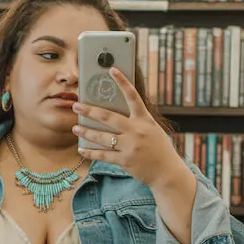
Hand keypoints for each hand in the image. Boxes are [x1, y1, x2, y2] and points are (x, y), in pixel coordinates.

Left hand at [72, 67, 183, 187]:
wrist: (168, 173)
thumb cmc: (160, 150)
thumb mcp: (153, 131)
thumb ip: (138, 123)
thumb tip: (115, 118)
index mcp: (144, 120)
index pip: (133, 96)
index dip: (122, 82)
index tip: (112, 70)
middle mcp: (136, 131)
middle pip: (108, 117)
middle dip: (90, 110)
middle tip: (76, 105)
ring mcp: (130, 146)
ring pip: (102, 137)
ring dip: (86, 132)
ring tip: (75, 128)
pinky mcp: (125, 160)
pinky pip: (103, 155)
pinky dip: (91, 153)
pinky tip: (82, 149)